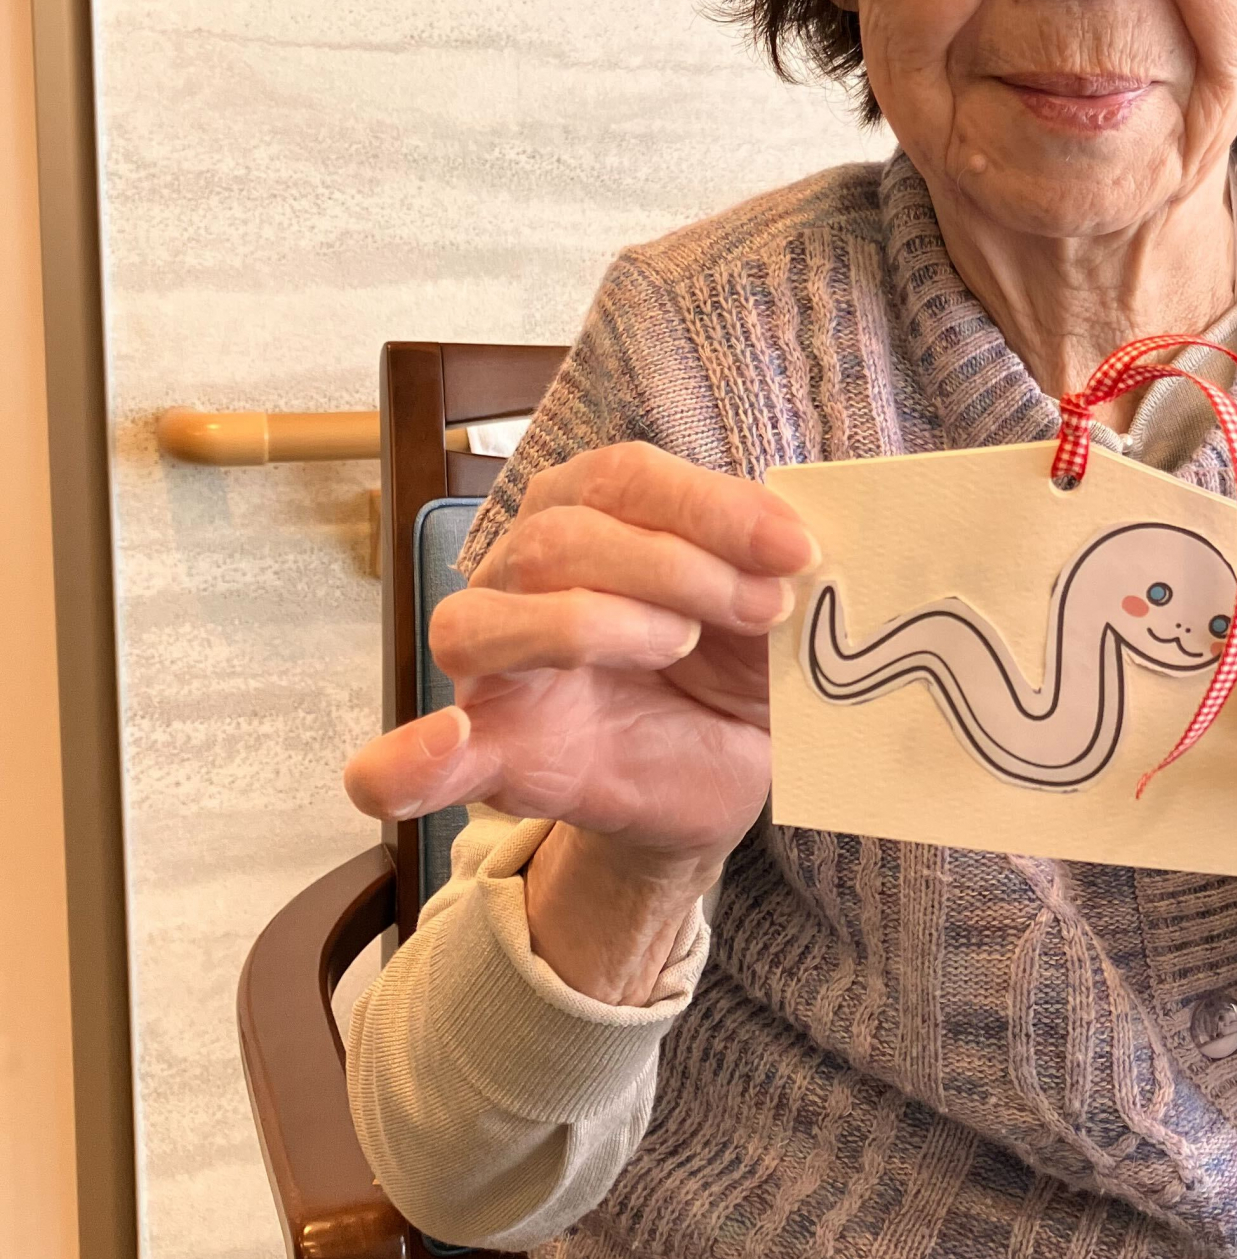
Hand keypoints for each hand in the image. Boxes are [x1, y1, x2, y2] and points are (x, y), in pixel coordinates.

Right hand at [343, 443, 817, 997]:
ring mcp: (495, 668)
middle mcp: (523, 576)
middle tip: (762, 609)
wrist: (718, 781)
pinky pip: (414, 758)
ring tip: (678, 647)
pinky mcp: (490, 757)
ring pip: (489, 616)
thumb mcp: (771, 610)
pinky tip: (448, 745)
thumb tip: (805, 537)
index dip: (708, 504)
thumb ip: (770, 561)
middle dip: (673, 564)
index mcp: (590, 519)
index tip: (795, 548)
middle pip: (557, 537)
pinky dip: (410, 757)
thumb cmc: (733, 674)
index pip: (619, 477)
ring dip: (589, 624)